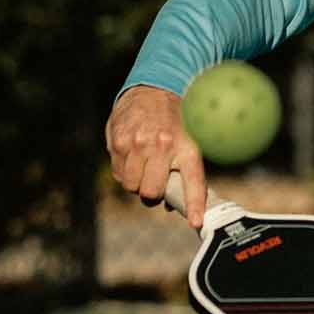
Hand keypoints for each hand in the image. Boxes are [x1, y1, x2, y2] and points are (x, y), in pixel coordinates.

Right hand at [105, 84, 208, 229]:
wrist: (152, 90)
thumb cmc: (174, 123)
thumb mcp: (188, 142)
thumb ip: (184, 172)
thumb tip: (175, 207)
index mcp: (187, 146)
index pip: (193, 181)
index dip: (194, 205)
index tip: (196, 223)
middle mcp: (163, 145)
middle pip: (151, 192)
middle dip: (151, 193)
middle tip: (155, 182)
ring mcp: (138, 143)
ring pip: (131, 185)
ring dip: (136, 182)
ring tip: (143, 165)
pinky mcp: (118, 141)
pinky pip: (117, 172)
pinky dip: (123, 170)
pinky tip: (132, 155)